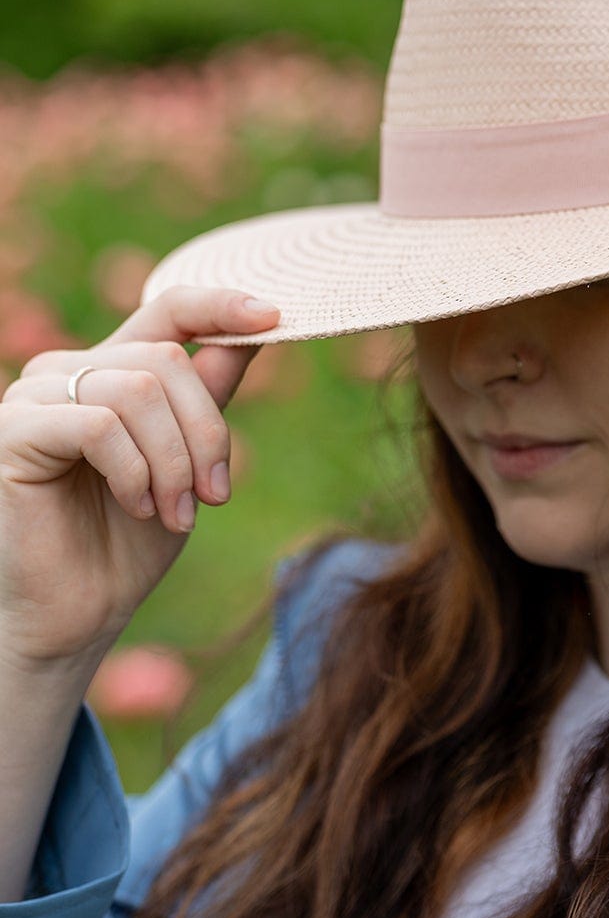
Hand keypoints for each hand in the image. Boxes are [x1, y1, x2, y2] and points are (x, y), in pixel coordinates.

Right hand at [0, 286, 279, 668]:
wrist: (79, 613)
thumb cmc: (131, 537)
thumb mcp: (190, 456)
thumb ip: (212, 392)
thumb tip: (265, 325)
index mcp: (114, 368)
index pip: (169, 308)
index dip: (221, 304)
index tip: (274, 316)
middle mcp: (70, 370)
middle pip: (167, 360)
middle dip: (206, 431)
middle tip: (215, 494)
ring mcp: (36, 396)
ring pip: (138, 390)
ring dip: (174, 460)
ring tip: (178, 512)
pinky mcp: (15, 431)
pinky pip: (99, 424)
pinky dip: (134, 471)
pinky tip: (138, 507)